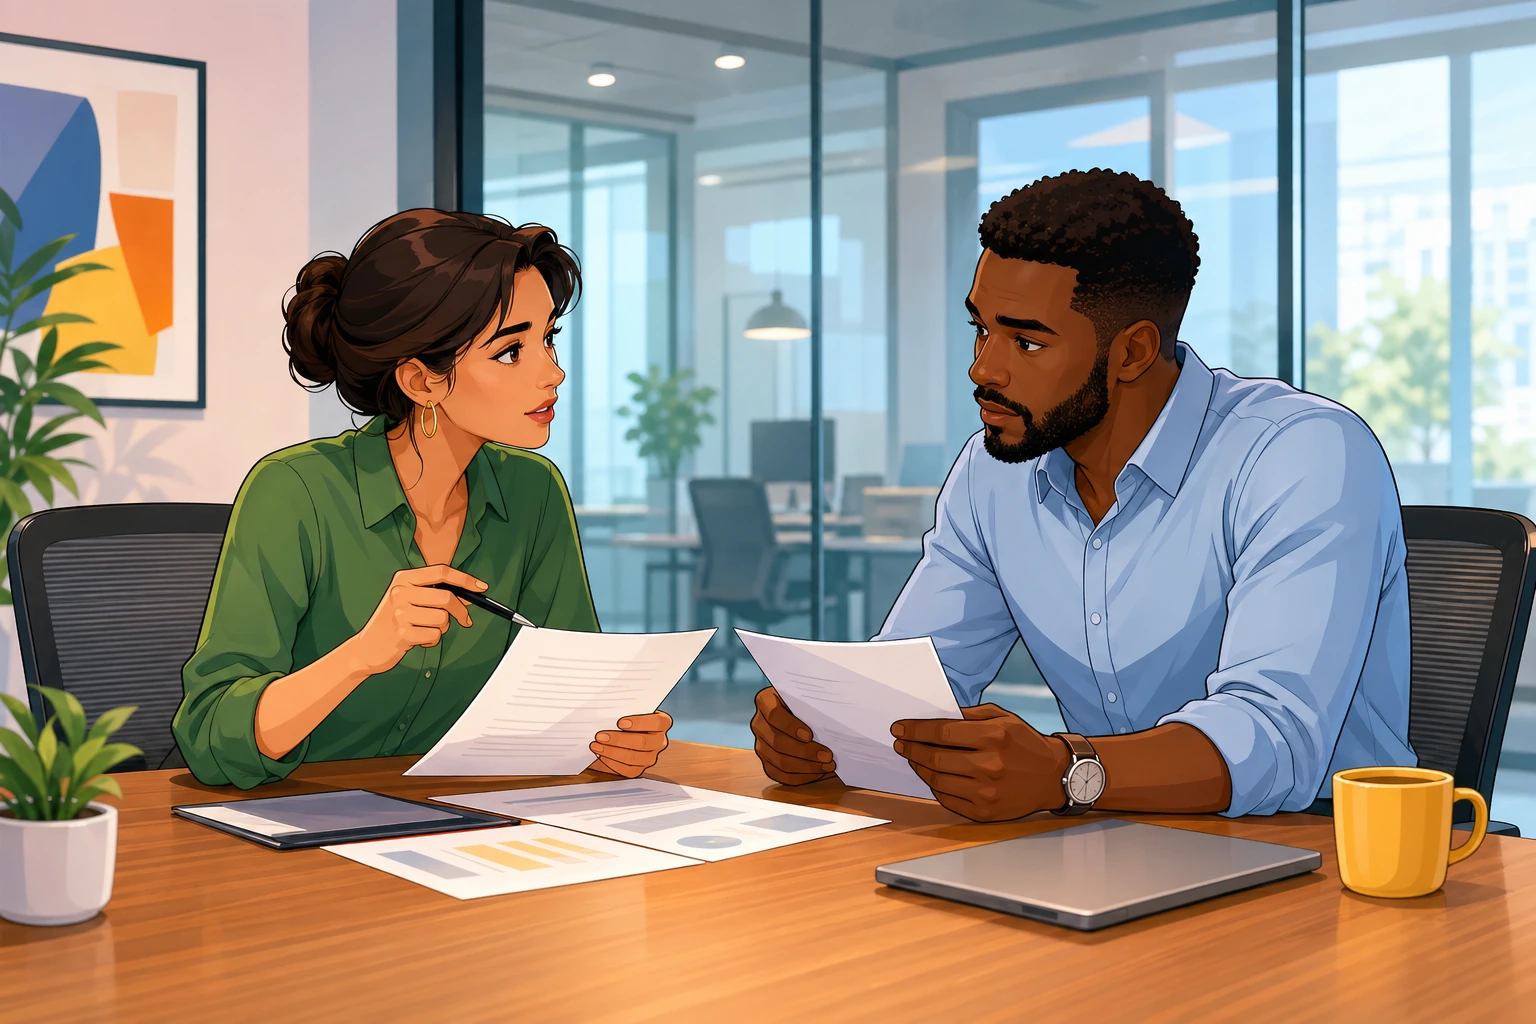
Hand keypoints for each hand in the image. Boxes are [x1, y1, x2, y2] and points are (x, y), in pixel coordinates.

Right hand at [346, 565, 482, 674]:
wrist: (367, 647)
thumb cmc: (394, 622)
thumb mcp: (410, 601)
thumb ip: (436, 595)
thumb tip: (469, 594)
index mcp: (403, 579)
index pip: (441, 572)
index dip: (465, 579)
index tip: (482, 587)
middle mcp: (400, 592)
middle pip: (446, 597)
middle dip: (460, 611)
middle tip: (465, 620)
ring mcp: (399, 613)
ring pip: (443, 619)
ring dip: (442, 628)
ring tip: (426, 629)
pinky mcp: (402, 634)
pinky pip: (435, 636)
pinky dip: (432, 641)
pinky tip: (418, 640)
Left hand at [589, 712, 671, 777]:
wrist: (623, 733)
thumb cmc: (627, 718)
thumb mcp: (629, 709)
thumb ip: (625, 709)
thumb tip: (610, 710)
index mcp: (662, 723)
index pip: (657, 722)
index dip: (639, 723)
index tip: (620, 722)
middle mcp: (659, 741)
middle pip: (643, 742)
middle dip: (619, 739)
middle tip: (600, 736)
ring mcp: (651, 757)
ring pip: (634, 758)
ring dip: (612, 752)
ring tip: (596, 745)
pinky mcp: (640, 769)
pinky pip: (628, 770)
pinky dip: (612, 763)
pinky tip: (601, 755)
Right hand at [750, 686, 835, 785]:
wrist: (797, 710)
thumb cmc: (805, 702)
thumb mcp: (807, 696)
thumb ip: (813, 704)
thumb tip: (832, 717)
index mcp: (765, 701)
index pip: (774, 715)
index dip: (791, 726)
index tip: (809, 735)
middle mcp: (759, 723)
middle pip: (778, 742)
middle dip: (805, 752)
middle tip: (827, 756)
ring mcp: (761, 744)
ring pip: (779, 761)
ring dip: (806, 767)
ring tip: (826, 766)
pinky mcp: (766, 761)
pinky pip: (780, 774)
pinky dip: (800, 777)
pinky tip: (817, 774)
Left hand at [892, 704, 1069, 821]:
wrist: (1054, 777)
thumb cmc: (1026, 743)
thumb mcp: (1003, 718)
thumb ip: (970, 715)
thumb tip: (938, 716)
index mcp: (993, 737)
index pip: (942, 733)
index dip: (916, 730)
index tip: (900, 727)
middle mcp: (989, 766)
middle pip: (935, 757)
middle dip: (911, 748)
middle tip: (900, 743)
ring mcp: (986, 792)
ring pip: (937, 780)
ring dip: (920, 767)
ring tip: (913, 757)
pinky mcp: (984, 812)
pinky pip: (947, 799)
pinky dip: (934, 787)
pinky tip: (931, 775)